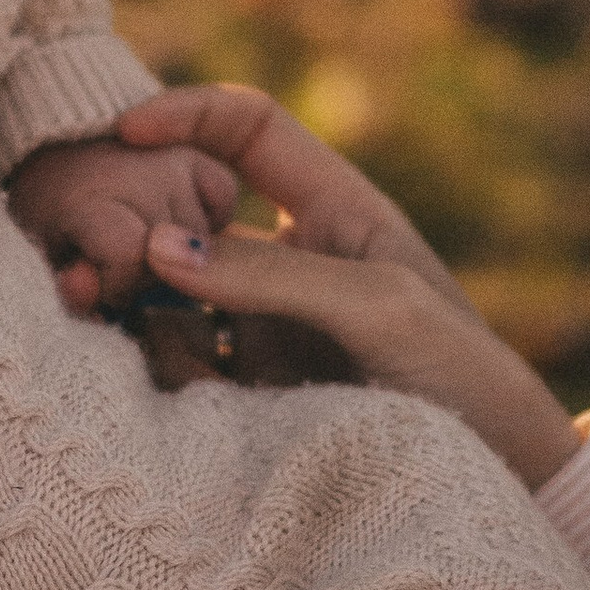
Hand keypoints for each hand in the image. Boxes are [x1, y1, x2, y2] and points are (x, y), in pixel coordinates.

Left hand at [5, 129, 237, 312]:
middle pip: (170, 256)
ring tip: (140, 241)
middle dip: (144, 275)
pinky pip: (222, 196)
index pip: (130, 257)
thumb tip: (91, 297)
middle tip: (114, 263)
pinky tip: (177, 225)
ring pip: (201, 237)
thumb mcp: (41, 251)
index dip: (117, 286)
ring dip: (177, 253)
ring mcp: (174, 160)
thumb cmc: (46, 204)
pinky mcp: (196, 152)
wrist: (54, 141)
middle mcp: (142, 174)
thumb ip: (68, 286)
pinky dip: (208, 216)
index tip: (98, 285)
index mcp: (93, 198)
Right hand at [119, 84, 580, 490]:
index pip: (248, 129)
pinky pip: (177, 362)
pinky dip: (154, 365)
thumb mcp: (376, 305)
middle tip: (97, 266)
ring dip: (137, 306)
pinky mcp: (247, 391)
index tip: (124, 128)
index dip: (188, 114)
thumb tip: (159, 246)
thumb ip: (270, 274)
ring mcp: (262, 325)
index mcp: (334, 208)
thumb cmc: (459, 372)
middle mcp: (288, 259)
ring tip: (128, 332)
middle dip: (137, 228)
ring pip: (168, 292)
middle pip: (186, 212)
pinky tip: (163, 391)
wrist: (491, 475)